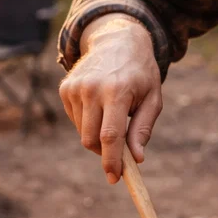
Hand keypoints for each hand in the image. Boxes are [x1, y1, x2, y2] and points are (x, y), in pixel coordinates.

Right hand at [59, 15, 161, 183]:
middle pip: (91, 139)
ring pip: (82, 132)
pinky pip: (76, 120)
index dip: (112, 161)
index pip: (110, 135)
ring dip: (98, 137)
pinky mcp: (65, 89)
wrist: (116, 40)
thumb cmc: (140, 73)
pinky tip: (100, 106)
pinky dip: (88, 123)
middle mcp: (92, 88)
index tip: (115, 178)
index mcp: (117, 91)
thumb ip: (143, 128)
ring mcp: (75, 88)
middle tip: (119, 155)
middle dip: (105, 154)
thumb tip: (137, 158)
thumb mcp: (152, 98)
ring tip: (113, 117)